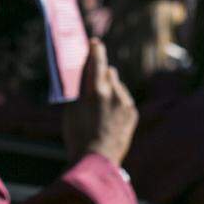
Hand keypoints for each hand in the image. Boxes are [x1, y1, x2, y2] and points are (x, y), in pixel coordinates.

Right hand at [62, 39, 138, 166]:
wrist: (97, 161)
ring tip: (101, 107)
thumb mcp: (71, 110)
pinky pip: (124, 99)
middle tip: (95, 80)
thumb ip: (79, 91)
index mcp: (94, 91)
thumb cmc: (78, 135)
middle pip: (109, 71)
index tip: (96, 42)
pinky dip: (118, 102)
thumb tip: (83, 77)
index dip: (96, 49)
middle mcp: (112, 93)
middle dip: (103, 73)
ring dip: (111, 89)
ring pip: (118, 86)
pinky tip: (109, 116)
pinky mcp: (132, 113)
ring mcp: (125, 103)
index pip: (97, 61)